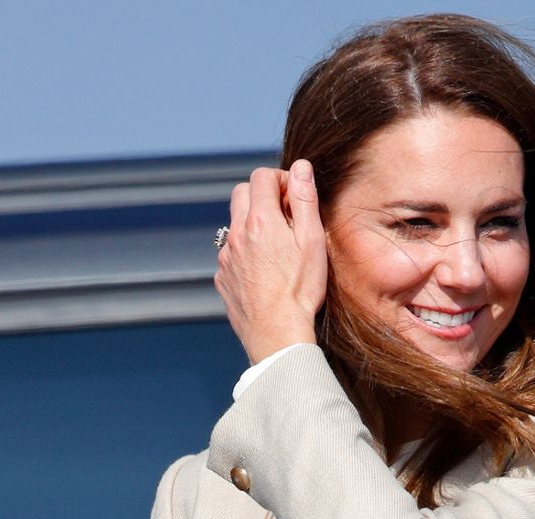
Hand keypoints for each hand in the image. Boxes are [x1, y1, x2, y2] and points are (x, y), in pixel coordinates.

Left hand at [214, 159, 327, 362]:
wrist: (276, 334)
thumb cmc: (300, 290)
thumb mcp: (311, 241)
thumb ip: (305, 200)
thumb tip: (300, 168)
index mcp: (261, 221)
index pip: (262, 176)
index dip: (281, 179)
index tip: (295, 196)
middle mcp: (237, 234)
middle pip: (241, 192)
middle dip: (263, 195)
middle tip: (286, 215)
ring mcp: (226, 257)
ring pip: (235, 223)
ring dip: (254, 223)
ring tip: (277, 246)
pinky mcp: (222, 277)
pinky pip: (231, 252)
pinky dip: (246, 250)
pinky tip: (265, 270)